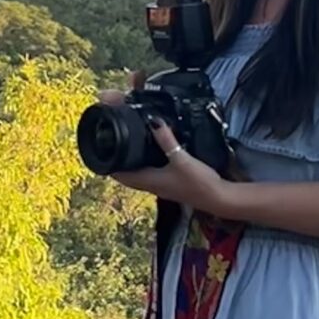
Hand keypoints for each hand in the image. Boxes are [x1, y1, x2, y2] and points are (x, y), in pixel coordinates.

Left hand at [112, 121, 228, 213]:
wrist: (218, 198)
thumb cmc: (199, 182)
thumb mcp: (181, 158)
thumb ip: (166, 139)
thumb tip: (152, 120)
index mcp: (148, 181)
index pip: (118, 174)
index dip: (106, 163)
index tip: (100, 147)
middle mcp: (150, 185)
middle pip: (125, 173)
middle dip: (117, 159)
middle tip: (112, 140)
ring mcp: (160, 185)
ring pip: (138, 172)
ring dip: (132, 160)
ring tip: (128, 143)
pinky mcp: (170, 183)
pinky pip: (151, 172)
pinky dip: (146, 162)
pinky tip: (152, 151)